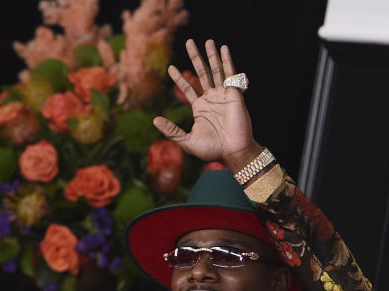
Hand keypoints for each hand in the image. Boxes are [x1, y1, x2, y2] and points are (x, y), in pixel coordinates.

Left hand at [153, 39, 263, 171]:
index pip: (187, 88)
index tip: (170, 68)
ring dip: (211, 55)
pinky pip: (230, 73)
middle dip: (195, 57)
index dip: (179, 78)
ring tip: (207, 40)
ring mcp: (222, 94)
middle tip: (189, 42)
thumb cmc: (213, 150)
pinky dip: (227, 60)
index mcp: (200, 108)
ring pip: (215, 70)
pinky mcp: (233, 93)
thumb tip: (154, 120)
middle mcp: (211, 99)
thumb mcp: (187, 142)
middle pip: (201, 73)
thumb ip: (172, 131)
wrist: (234, 151)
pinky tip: (223, 48)